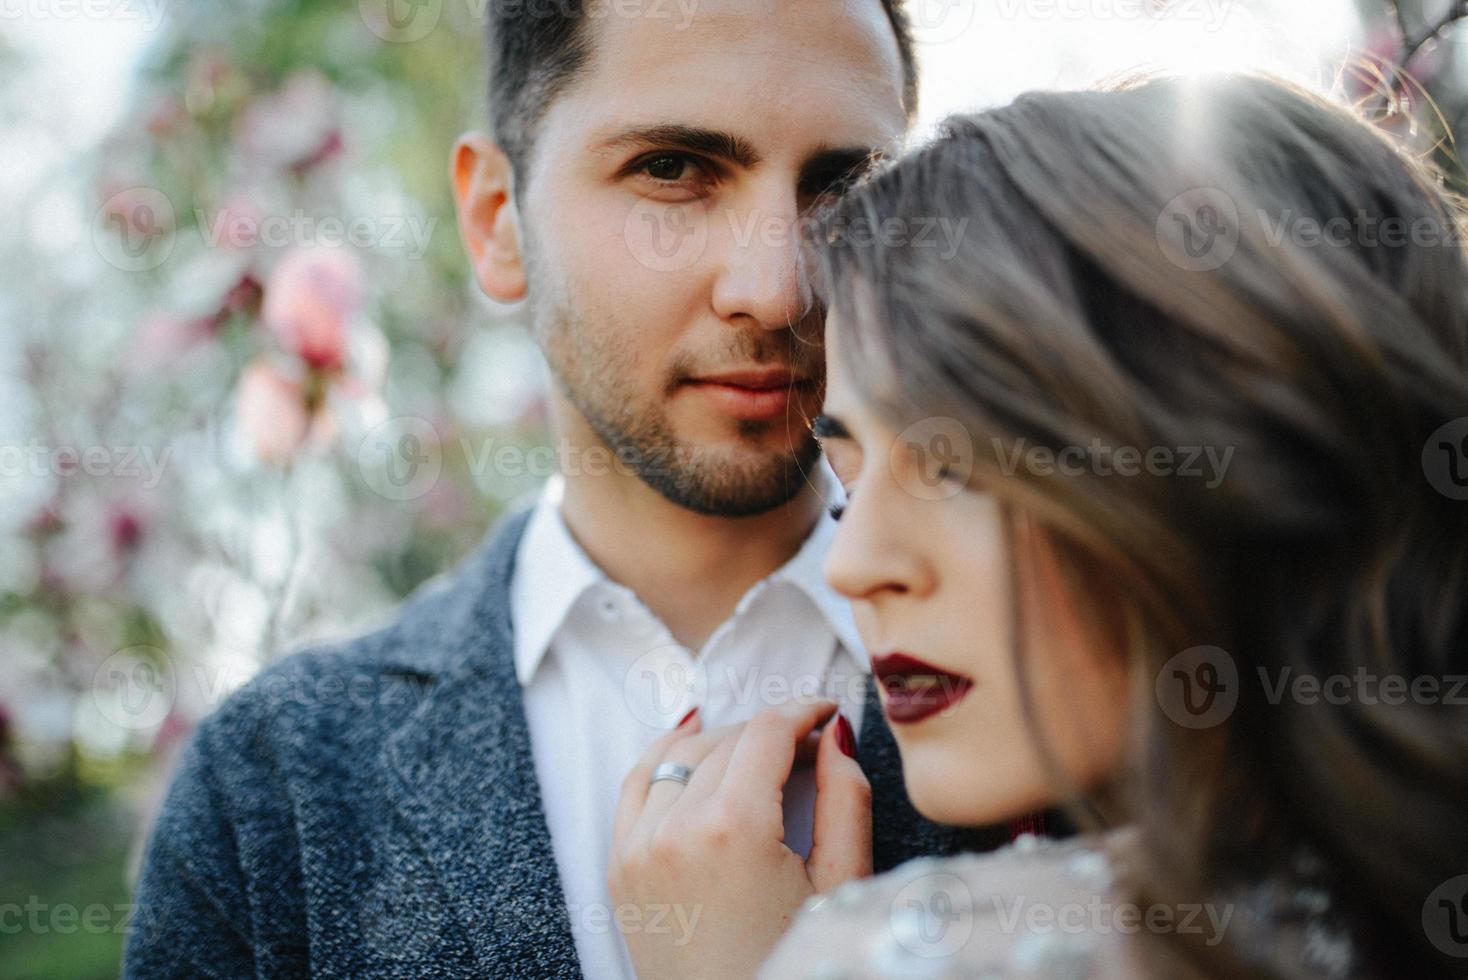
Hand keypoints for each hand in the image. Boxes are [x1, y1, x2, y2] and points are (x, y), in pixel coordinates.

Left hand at [608, 701, 872, 979]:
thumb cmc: (790, 964)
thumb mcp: (839, 888)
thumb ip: (846, 801)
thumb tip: (836, 738)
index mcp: (734, 828)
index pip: (767, 732)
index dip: (802, 710)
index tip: (826, 711)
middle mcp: (675, 828)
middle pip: (726, 740)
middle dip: (771, 730)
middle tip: (808, 743)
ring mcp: (637, 847)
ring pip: (678, 754)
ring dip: (721, 742)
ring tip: (759, 751)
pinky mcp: (619, 867)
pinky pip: (635, 785)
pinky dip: (664, 758)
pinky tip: (691, 743)